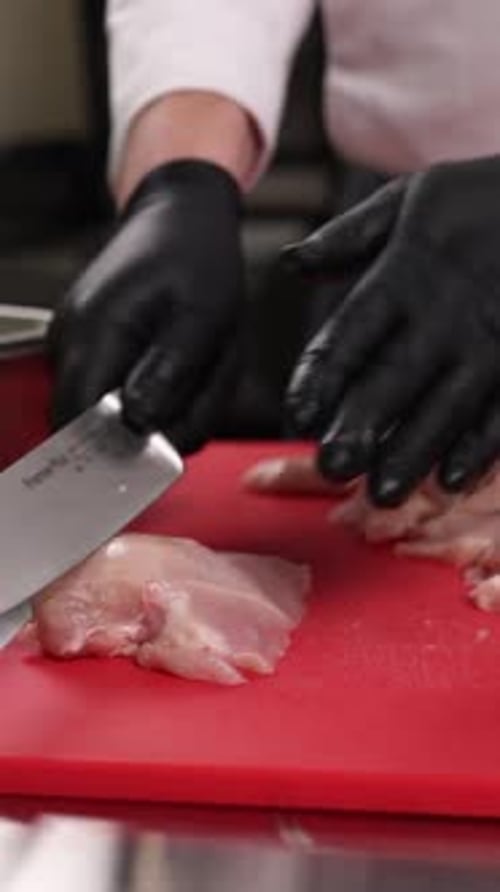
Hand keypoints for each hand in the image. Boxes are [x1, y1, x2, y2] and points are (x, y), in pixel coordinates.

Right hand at [49, 160, 243, 452]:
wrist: (180, 218)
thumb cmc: (199, 262)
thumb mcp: (205, 319)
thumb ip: (172, 376)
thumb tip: (139, 424)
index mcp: (96, 331)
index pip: (79, 421)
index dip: (118, 450)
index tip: (167, 449)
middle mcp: (71, 339)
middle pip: (89, 425)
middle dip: (146, 431)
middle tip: (197, 399)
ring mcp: (73, 342)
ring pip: (103, 412)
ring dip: (153, 411)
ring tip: (195, 372)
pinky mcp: (85, 346)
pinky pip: (110, 391)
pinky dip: (149, 394)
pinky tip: (179, 367)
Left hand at [285, 156, 499, 505]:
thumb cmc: (486, 197)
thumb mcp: (414, 196)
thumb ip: (350, 235)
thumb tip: (290, 265)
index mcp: (407, 272)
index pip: (353, 333)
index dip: (322, 377)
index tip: (297, 415)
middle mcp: (446, 313)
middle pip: (395, 378)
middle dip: (361, 427)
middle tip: (331, 470)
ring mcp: (493, 342)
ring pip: (447, 407)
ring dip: (414, 452)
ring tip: (382, 494)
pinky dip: (479, 449)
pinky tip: (453, 481)